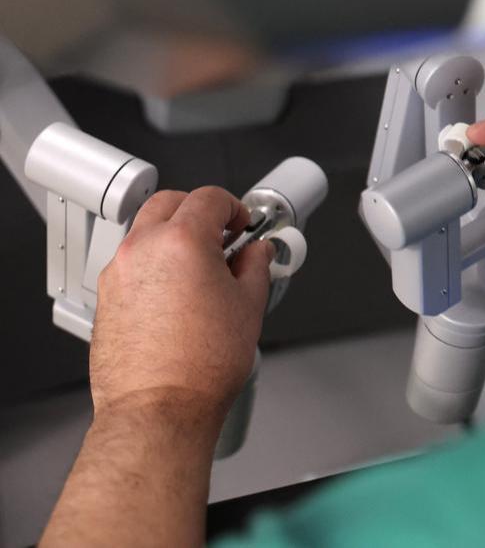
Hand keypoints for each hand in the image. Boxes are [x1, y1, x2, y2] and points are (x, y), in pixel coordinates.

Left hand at [90, 186, 272, 425]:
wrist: (160, 407)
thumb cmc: (200, 365)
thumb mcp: (248, 304)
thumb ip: (255, 266)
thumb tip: (256, 254)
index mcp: (182, 241)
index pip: (209, 198)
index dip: (234, 206)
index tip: (242, 223)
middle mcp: (143, 249)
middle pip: (169, 203)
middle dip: (199, 211)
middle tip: (222, 234)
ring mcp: (118, 272)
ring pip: (145, 231)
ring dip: (173, 236)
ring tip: (201, 267)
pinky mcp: (106, 297)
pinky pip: (131, 263)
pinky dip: (154, 263)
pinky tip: (177, 292)